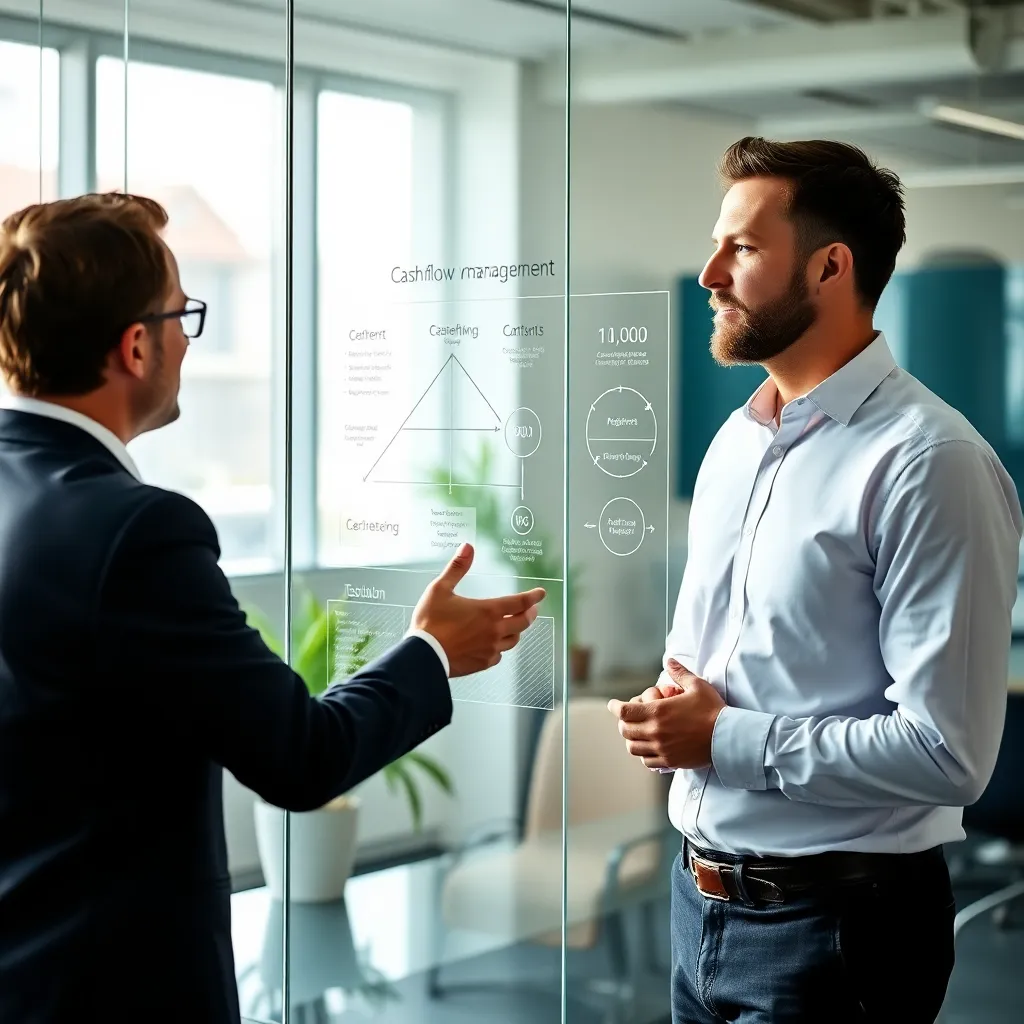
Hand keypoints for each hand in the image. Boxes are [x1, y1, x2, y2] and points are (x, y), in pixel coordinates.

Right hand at [411, 543, 545, 676]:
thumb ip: (456, 568)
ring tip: (516, 625)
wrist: (423, 655)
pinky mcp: (482, 662)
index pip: (520, 602)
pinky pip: (500, 655)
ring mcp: (490, 649)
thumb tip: (467, 548)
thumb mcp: (440, 589)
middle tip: (532, 608)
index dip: (533, 596)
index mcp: (488, 611)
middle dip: (531, 613)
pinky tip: (496, 644)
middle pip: (524, 622)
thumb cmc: (430, 623)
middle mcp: (494, 630)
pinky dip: (502, 647)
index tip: (541, 593)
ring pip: (514, 639)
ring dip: (518, 630)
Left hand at [607, 659, 725, 769]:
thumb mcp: (696, 685)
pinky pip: (646, 761)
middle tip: (629, 716)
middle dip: (623, 721)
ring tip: (638, 731)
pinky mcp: (669, 761)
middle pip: (625, 730)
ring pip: (633, 747)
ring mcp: (661, 749)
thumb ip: (679, 673)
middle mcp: (655, 732)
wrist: (728, 737)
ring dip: (632, 738)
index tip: (613, 704)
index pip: (624, 712)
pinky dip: (643, 753)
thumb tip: (668, 661)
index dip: (614, 707)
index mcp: (658, 712)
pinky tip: (650, 746)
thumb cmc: (712, 710)